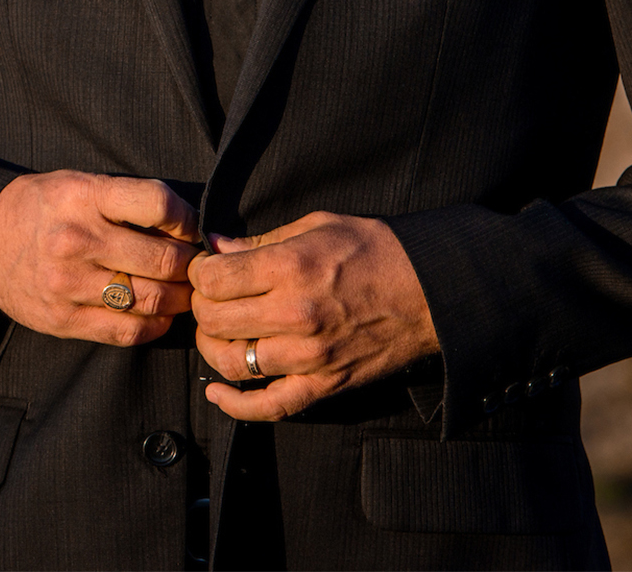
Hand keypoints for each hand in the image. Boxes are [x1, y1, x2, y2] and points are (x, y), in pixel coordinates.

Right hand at [0, 172, 201, 346]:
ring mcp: (67, 283)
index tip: (190, 229)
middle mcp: (74, 239)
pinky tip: (159, 314)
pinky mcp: (63, 319)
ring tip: (182, 291)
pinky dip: (155, 325)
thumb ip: (124, 200)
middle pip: (162, 260)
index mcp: (81, 196)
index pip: (157, 204)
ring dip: (179, 299)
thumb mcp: (76, 184)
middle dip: (191, 265)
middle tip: (196, 266)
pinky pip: (127, 330)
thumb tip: (186, 227)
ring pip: (151, 299)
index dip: (187, 219)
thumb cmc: (40, 208)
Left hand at [188, 212, 437, 419]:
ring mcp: (310, 356)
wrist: (431, 291)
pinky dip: (236, 406)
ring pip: (233, 363)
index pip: (213, 279)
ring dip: (214, 348)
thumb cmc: (375, 251)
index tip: (207, 270)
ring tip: (219, 333)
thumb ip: (261, 240)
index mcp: (290, 268)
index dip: (200, 273)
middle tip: (212, 298)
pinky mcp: (325, 385)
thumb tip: (216, 248)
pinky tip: (218, 394)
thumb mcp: (316, 226)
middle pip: (214, 320)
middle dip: (201, 307)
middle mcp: (295, 314)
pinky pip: (270, 406)